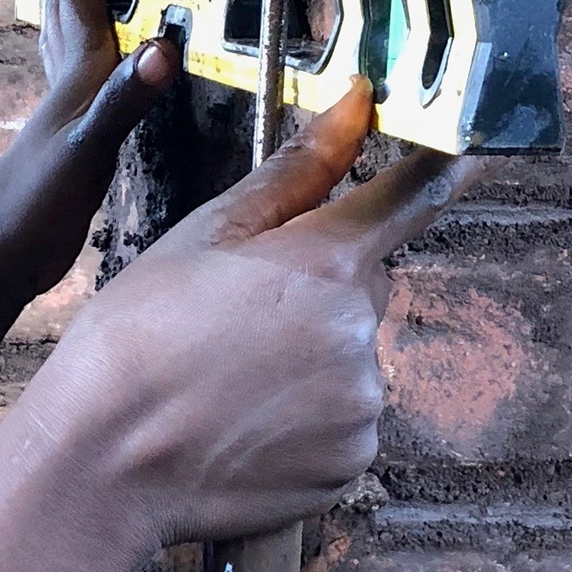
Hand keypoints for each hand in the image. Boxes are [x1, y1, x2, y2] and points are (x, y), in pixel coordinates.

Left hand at [0, 0, 177, 303]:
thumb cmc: (36, 207)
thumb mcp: (89, 150)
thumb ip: (125, 100)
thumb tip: (162, 47)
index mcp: (76, 80)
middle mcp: (66, 89)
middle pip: (64, 9)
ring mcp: (63, 117)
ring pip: (63, 41)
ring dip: (68, 0)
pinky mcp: (68, 147)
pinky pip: (77, 82)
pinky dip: (81, 57)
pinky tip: (85, 69)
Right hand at [0, 83, 487, 556]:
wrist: (100, 463)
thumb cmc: (135, 340)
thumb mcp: (205, 235)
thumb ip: (296, 171)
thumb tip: (357, 107)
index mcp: (327, 266)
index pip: (416, 197)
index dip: (445, 167)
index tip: (472, 150)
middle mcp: (360, 336)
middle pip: (367, 285)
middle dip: (322, 285)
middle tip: (238, 308)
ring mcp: (360, 408)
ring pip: (353, 356)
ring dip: (311, 357)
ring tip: (229, 377)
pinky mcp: (350, 464)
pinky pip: (345, 421)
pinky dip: (307, 418)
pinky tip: (246, 420)